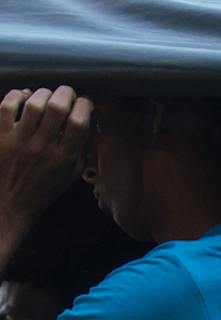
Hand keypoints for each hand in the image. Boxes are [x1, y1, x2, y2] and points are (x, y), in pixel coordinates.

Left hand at [0, 87, 94, 220]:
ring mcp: (19, 141)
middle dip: (65, 93)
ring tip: (46, 94)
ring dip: (42, 93)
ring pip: (33, 103)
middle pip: (57, 108)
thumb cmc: (42, 189)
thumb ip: (80, 150)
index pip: (79, 122)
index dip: (84, 105)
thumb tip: (89, 124)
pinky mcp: (0, 136)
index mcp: (64, 158)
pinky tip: (22, 96)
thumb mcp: (70, 175)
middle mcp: (42, 148)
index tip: (84, 102)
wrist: (9, 203)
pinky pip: (7, 106)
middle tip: (66, 92)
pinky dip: (16, 95)